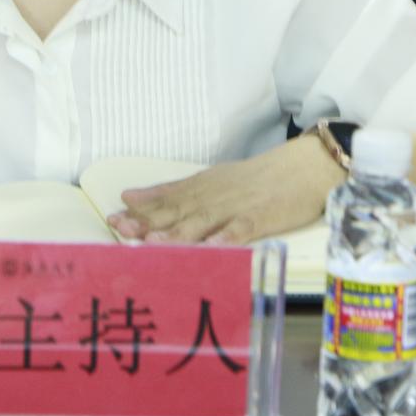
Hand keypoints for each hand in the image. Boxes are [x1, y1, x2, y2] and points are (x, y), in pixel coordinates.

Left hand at [106, 134, 345, 244]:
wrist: (303, 167)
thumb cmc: (257, 178)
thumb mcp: (212, 179)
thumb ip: (173, 190)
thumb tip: (131, 197)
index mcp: (200, 187)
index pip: (164, 199)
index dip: (138, 211)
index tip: (112, 218)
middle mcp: (212, 195)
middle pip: (176, 210)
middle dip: (147, 221)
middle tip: (120, 229)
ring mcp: (235, 207)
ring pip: (202, 220)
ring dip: (177, 233)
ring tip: (154, 243)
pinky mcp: (260, 217)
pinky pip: (240, 229)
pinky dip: (225, 238)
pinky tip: (211, 248)